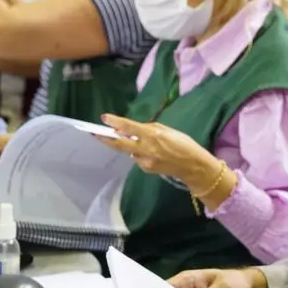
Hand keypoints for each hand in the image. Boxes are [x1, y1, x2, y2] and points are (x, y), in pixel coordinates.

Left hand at [99, 114, 220, 188]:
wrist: (193, 166)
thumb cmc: (184, 144)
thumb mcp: (167, 130)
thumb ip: (149, 129)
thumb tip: (132, 129)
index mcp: (153, 135)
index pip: (129, 128)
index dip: (115, 122)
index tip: (104, 118)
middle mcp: (146, 149)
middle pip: (120, 144)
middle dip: (106, 139)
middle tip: (95, 133)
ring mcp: (145, 161)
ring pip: (130, 151)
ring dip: (129, 145)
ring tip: (138, 140)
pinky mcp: (146, 169)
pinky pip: (138, 158)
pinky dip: (139, 153)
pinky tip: (152, 152)